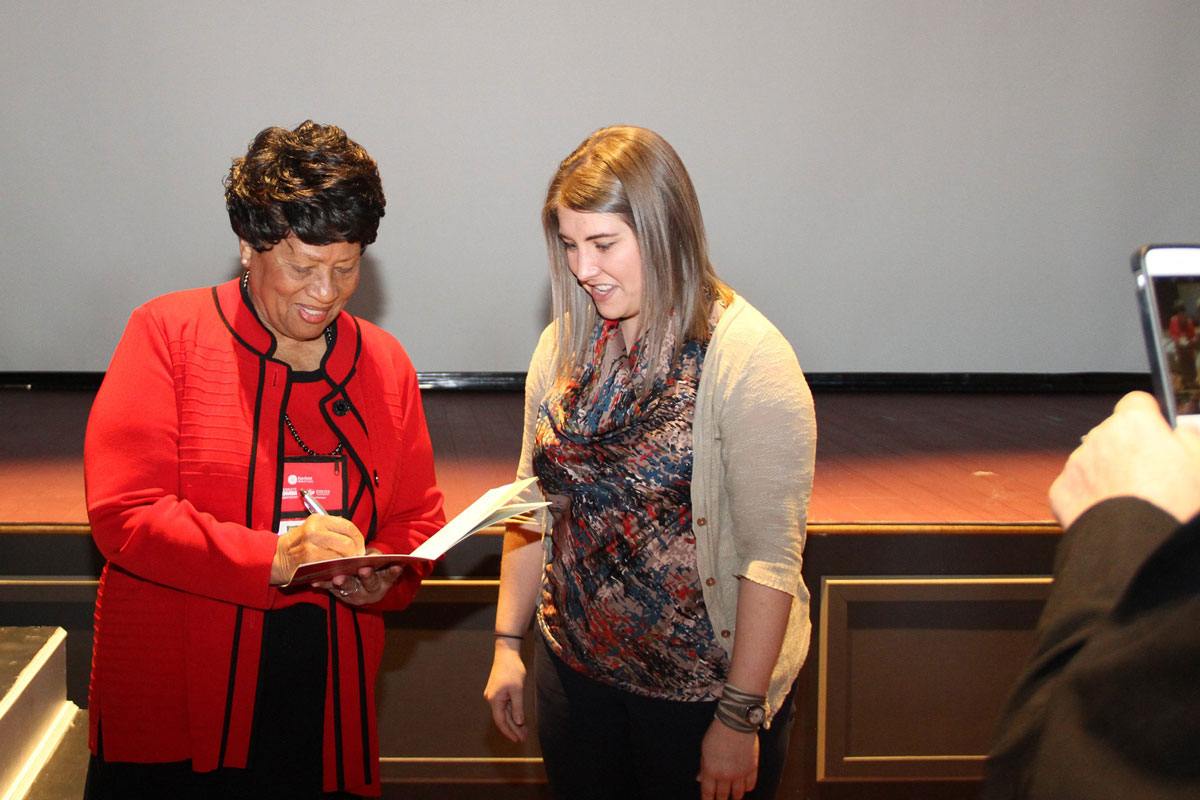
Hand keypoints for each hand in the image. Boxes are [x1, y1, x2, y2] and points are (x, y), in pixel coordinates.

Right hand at [270, 514, 364, 584]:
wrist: (275, 558)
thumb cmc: (296, 544)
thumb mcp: (311, 528)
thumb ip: (331, 529)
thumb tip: (354, 536)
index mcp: (318, 520)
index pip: (348, 526)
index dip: (358, 538)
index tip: (360, 546)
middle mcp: (315, 531)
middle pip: (348, 542)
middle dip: (355, 552)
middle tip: (355, 558)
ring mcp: (312, 546)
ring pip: (342, 555)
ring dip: (348, 562)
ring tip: (347, 564)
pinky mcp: (310, 561)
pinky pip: (333, 565)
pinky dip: (339, 568)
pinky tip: (338, 569)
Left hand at [313, 549, 404, 605]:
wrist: (362, 587)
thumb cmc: (371, 567)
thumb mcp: (377, 561)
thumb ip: (375, 557)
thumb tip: (370, 555)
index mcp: (384, 580)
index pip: (390, 576)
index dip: (393, 571)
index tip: (396, 566)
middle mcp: (372, 590)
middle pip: (370, 583)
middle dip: (367, 576)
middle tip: (364, 570)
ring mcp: (356, 595)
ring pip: (350, 588)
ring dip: (344, 582)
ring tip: (338, 578)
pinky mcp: (341, 595)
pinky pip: (331, 590)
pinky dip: (323, 585)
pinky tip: (315, 582)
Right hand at [484, 641, 527, 741]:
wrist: (507, 653)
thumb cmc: (512, 670)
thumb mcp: (518, 689)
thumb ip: (517, 707)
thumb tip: (518, 722)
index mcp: (494, 700)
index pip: (501, 721)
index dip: (509, 732)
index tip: (517, 739)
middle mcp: (492, 699)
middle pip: (502, 718)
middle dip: (513, 729)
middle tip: (524, 738)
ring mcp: (494, 695)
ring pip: (504, 713)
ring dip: (514, 722)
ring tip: (524, 731)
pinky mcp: (499, 691)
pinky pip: (505, 706)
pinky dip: (513, 713)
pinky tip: (520, 719)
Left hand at [698, 718, 758, 799]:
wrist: (736, 722)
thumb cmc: (717, 734)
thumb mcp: (705, 750)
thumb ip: (703, 767)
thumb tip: (700, 779)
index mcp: (710, 770)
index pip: (708, 793)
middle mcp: (725, 775)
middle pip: (722, 796)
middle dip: (720, 799)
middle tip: (720, 799)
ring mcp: (740, 773)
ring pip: (737, 794)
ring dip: (734, 797)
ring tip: (733, 797)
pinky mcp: (752, 768)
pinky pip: (750, 785)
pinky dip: (746, 788)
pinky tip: (743, 787)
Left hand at [1051, 391, 1199, 527]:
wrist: (1139, 550)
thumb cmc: (1174, 509)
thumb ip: (1191, 438)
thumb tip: (1182, 431)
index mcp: (1134, 424)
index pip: (1136, 403)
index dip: (1149, 419)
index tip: (1157, 433)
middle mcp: (1098, 438)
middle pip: (1112, 434)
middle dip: (1127, 449)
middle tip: (1151, 478)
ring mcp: (1076, 464)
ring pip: (1093, 460)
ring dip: (1107, 473)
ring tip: (1133, 502)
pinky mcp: (1060, 491)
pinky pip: (1076, 487)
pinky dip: (1089, 497)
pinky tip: (1111, 514)